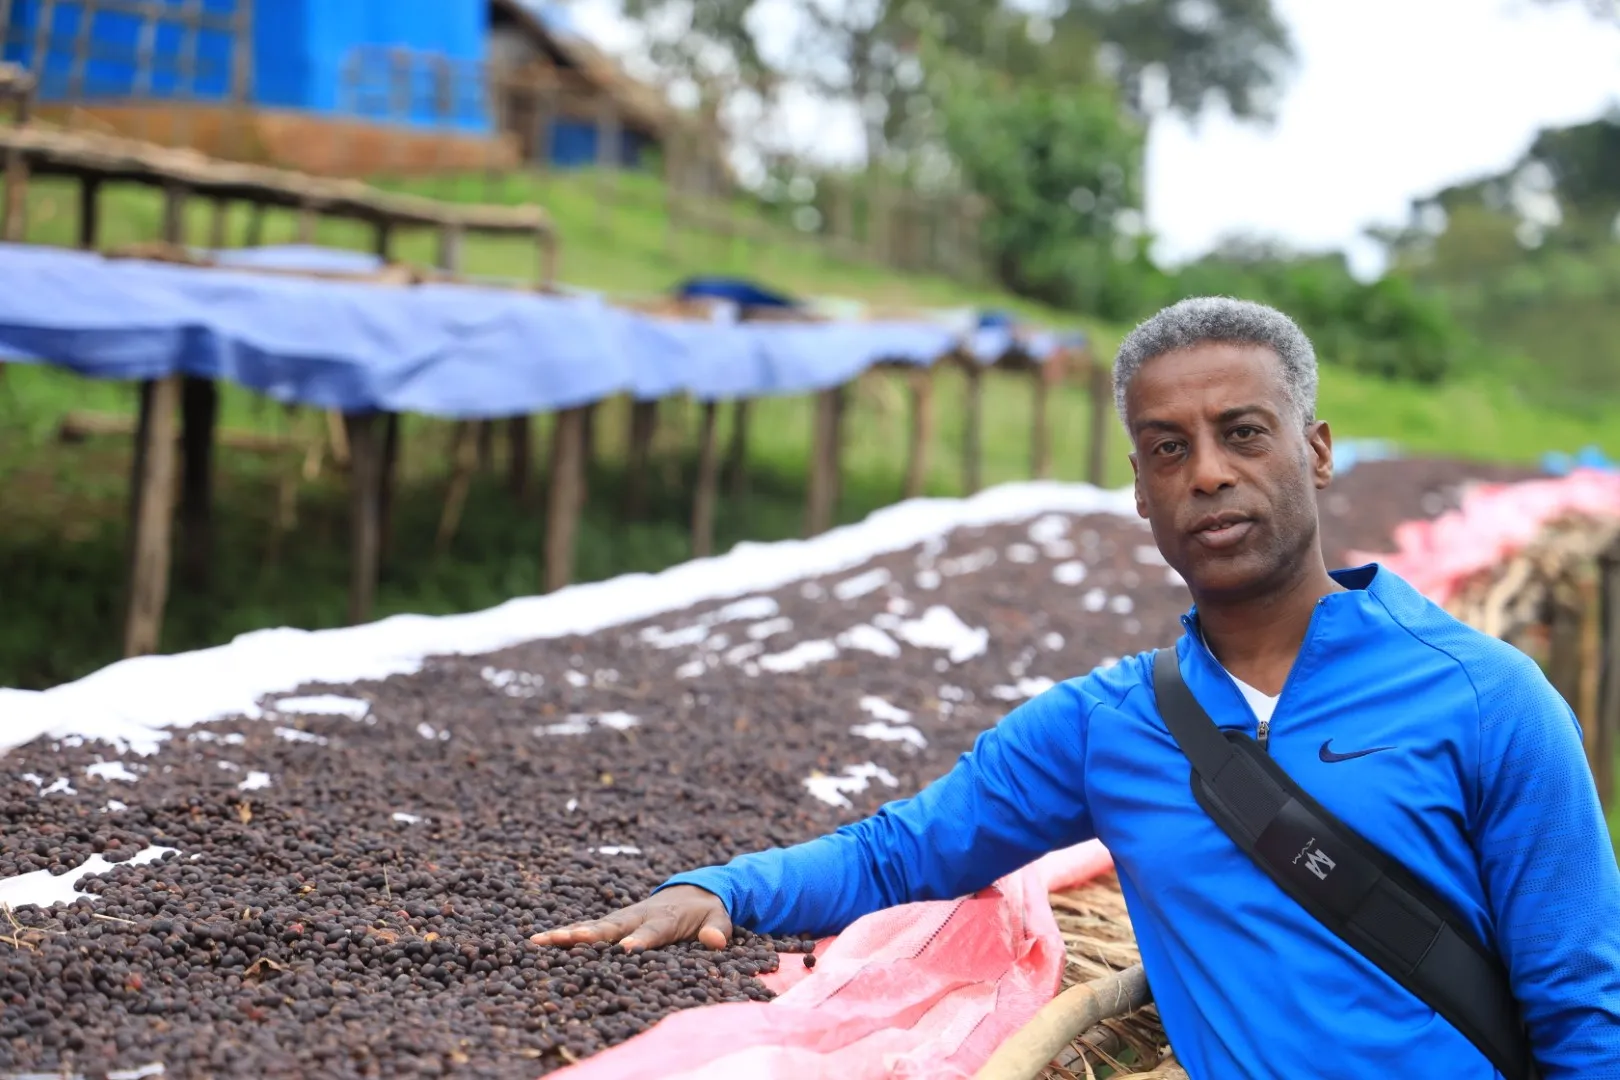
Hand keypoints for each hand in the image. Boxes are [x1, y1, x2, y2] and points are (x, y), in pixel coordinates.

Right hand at [529, 885, 733, 952]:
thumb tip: (716, 942)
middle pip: (610, 928)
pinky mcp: (612, 923)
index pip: (651, 933)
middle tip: (565, 940)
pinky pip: (587, 928)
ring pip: (591, 927)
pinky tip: (539, 941)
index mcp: (664, 919)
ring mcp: (622, 918)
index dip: (640, 941)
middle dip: (588, 935)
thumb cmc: (706, 911)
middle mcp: (637, 916)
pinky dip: (565, 934)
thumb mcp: (718, 918)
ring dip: (566, 934)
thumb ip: (717, 930)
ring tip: (538, 940)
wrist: (694, 891)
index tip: (626, 950)